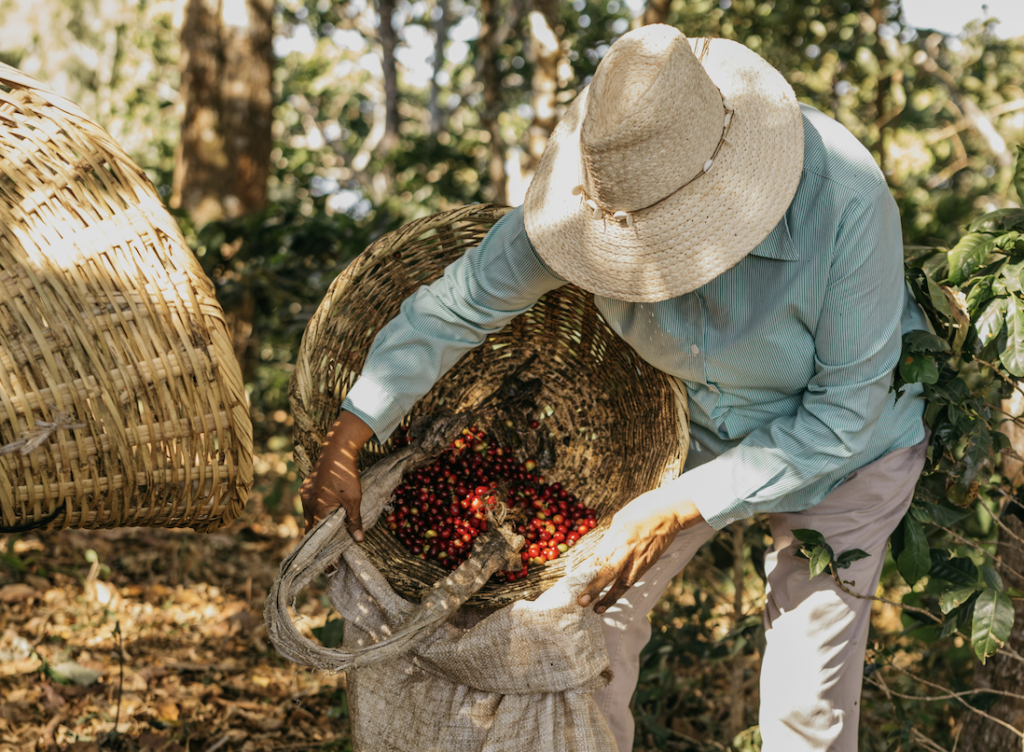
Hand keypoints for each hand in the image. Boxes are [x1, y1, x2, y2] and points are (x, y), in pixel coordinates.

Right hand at [300, 411, 374, 538]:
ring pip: (309, 516)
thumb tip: (359, 540)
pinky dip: (317, 511)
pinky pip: (310, 505)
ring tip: (330, 531)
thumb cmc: (346, 477)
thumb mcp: (354, 500)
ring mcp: (304, 495)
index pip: (317, 537)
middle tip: (330, 549)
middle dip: (319, 539)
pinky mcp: (306, 488)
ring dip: (319, 523)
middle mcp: (306, 504)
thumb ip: (354, 521)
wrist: (337, 451)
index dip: (324, 548)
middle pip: (310, 528)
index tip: (330, 560)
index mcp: (317, 510)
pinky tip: (327, 512)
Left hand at [577, 483, 703, 612]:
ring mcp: (640, 559)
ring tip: (598, 609)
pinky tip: (614, 597)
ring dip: (610, 598)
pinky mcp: (649, 564)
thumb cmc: (644, 509)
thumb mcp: (621, 517)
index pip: (598, 558)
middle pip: (609, 573)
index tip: (573, 583)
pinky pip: (633, 579)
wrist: (671, 513)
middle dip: (594, 589)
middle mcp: (628, 550)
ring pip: (623, 583)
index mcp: (618, 535)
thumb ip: (610, 536)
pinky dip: (622, 590)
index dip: (585, 572)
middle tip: (582, 602)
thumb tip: (601, 551)